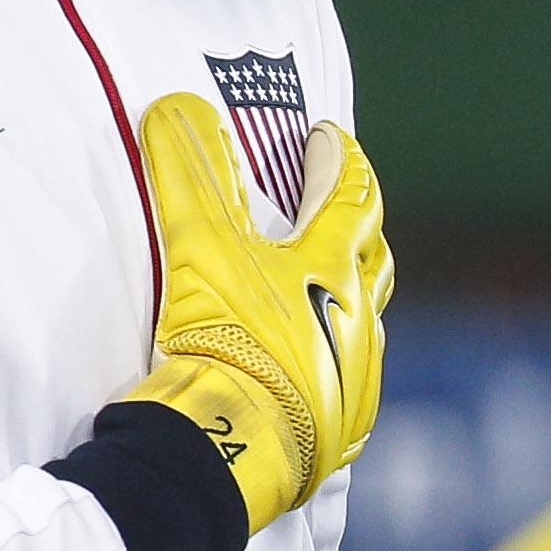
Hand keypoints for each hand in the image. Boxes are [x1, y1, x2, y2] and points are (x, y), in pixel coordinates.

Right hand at [120, 93, 396, 530]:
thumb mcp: (200, 246)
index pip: (353, 198)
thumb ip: (191, 175)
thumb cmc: (227, 340)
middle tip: (336, 211)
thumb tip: (178, 104)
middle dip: (356, 230)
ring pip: (364, 324)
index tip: (328, 137)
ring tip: (322, 291)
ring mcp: (356, 377)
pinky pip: (349, 383)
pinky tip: (316, 370)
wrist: (236, 446)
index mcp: (332, 269)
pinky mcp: (342, 428)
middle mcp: (357, 320)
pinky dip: (334, 362)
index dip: (341, 162)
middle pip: (372, 262)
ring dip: (347, 299)